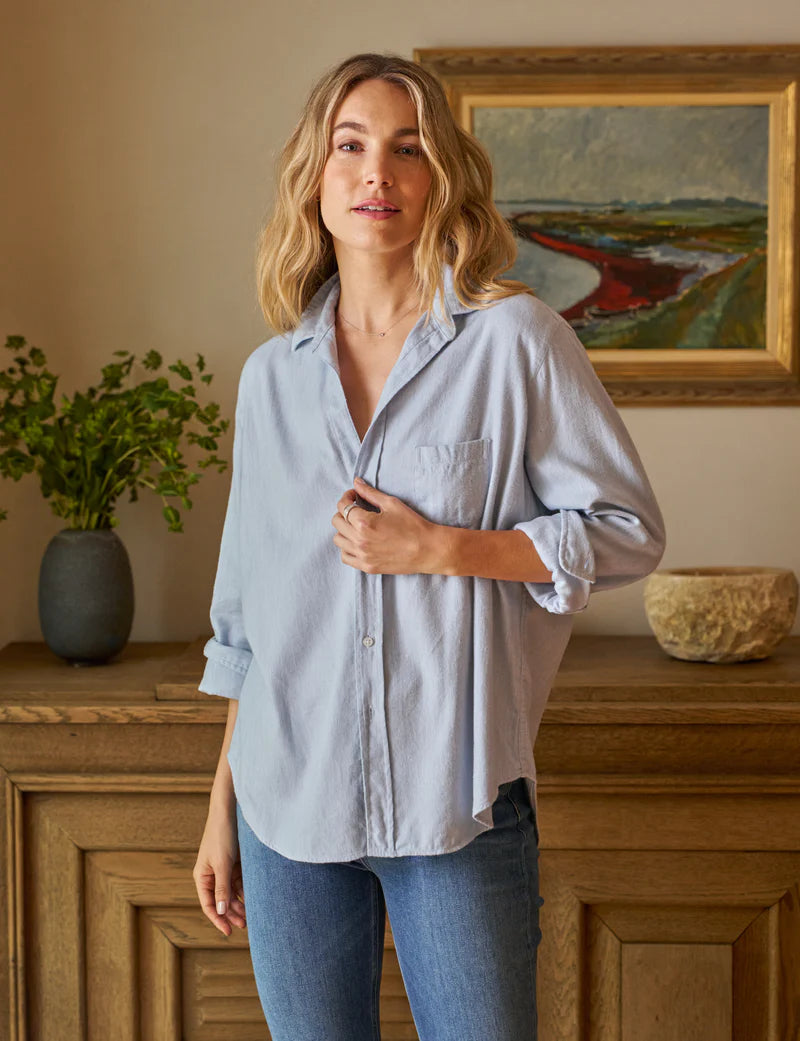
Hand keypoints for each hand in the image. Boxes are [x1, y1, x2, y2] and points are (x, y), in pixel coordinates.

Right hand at [193, 804, 246, 936]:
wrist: (231, 811)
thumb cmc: (221, 835)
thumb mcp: (222, 864)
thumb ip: (223, 888)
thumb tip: (221, 912)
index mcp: (202, 876)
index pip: (209, 904)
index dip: (218, 919)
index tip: (229, 932)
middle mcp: (212, 874)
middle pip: (222, 900)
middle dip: (232, 913)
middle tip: (246, 925)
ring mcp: (224, 869)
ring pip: (233, 892)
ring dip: (241, 903)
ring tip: (253, 914)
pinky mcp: (235, 862)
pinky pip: (241, 881)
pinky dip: (246, 890)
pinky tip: (255, 898)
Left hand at [332, 477, 440, 574]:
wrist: (428, 550)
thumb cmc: (413, 525)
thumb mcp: (392, 504)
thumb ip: (370, 493)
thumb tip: (356, 482)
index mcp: (364, 522)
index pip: (343, 506)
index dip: (347, 497)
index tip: (354, 495)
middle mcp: (359, 540)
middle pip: (337, 521)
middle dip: (344, 511)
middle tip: (356, 509)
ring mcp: (362, 555)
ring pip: (338, 539)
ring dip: (344, 529)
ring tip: (356, 525)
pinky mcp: (367, 566)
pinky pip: (345, 557)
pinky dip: (347, 547)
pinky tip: (357, 541)